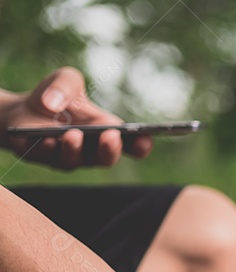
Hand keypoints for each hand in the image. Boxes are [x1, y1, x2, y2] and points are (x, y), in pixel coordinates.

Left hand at [0, 67, 152, 169]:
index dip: (142, 145)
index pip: (132, 146)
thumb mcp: (65, 79)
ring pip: (77, 161)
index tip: (145, 138)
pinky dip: (48, 149)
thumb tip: (53, 103)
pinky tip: (47, 139)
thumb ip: (66, 82)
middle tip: (111, 136)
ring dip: (76, 149)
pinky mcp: (44, 158)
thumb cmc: (54, 96)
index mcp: (108, 132)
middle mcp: (93, 150)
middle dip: (110, 149)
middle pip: (107, 158)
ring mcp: (70, 157)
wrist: (22, 110)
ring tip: (74, 134)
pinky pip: (48, 158)